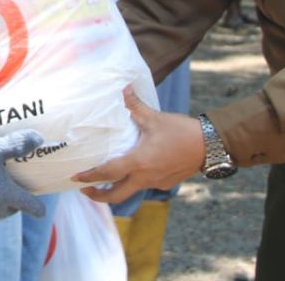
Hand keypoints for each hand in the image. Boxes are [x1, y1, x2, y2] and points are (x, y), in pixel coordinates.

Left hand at [72, 88, 205, 203]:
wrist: (209, 146)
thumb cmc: (181, 131)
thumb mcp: (155, 118)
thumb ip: (135, 105)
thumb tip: (123, 88)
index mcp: (138, 162)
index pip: (108, 173)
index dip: (90, 176)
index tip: (76, 177)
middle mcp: (145, 177)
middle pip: (116, 195)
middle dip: (98, 195)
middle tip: (85, 189)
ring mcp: (156, 182)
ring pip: (131, 191)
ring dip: (116, 188)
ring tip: (106, 180)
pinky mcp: (165, 183)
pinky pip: (145, 185)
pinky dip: (135, 181)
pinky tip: (134, 170)